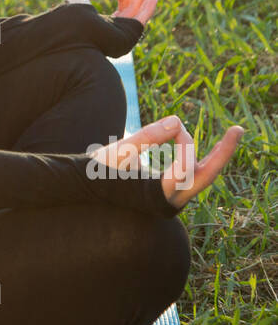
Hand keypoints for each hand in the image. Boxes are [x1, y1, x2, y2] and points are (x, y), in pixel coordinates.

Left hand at [68, 0, 159, 27]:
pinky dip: (148, 8)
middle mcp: (117, 28)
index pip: (121, 6)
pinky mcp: (129, 32)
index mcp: (106, 22)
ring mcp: (124, 31)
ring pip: (141, 11)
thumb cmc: (71, 17)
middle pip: (135, 7)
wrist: (73, 32)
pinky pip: (142, 19)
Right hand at [89, 115, 244, 210]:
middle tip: (238, 130)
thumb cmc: (98, 172)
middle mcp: (170, 202)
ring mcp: (172, 199)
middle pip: (205, 176)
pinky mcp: (171, 192)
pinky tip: (214, 148)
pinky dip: (202, 159)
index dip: (183, 143)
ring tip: (233, 135)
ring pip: (202, 176)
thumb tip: (178, 121)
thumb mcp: (119, 152)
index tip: (174, 125)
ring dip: (216, 156)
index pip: (185, 169)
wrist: (86, 190)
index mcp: (156, 197)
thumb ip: (147, 136)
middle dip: (222, 152)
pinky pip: (194, 175)